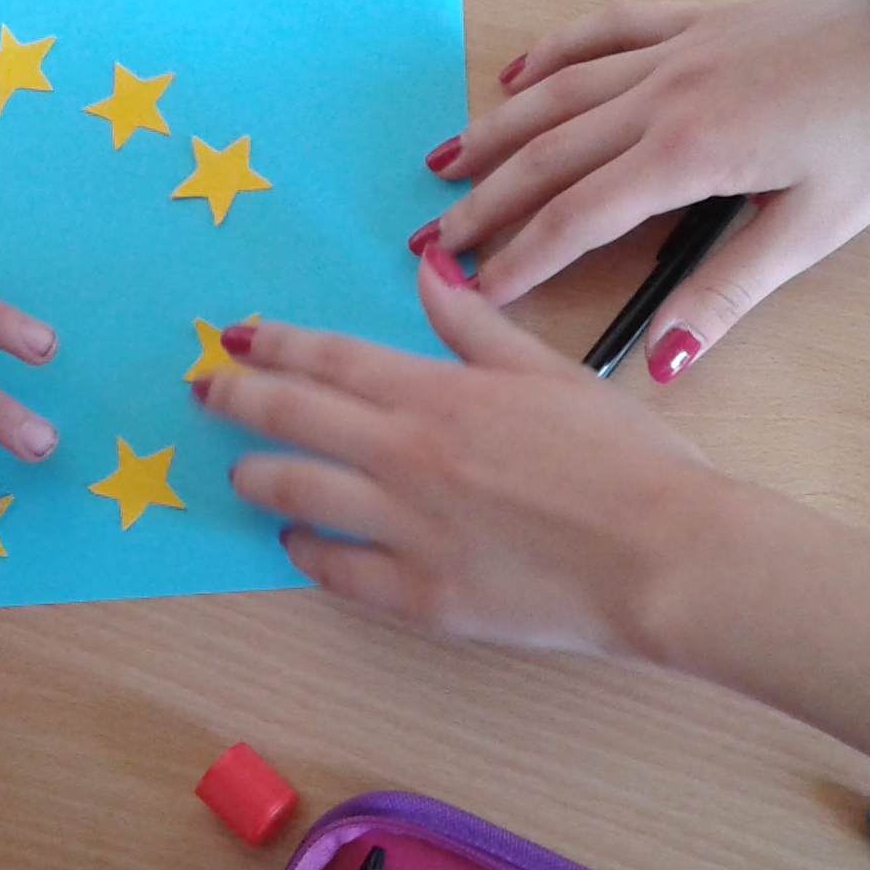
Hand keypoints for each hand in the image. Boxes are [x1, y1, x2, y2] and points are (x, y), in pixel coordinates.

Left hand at [193, 251, 726, 655]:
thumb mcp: (551, 372)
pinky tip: (296, 546)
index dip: (274, 344)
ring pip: (296, 495)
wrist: (665, 557)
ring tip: (241, 472)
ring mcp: (405, 531)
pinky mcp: (419, 598)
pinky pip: (334, 573)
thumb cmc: (626, 461)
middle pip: (291, 418)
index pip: (330, 358)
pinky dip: (305, 554)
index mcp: (439, 394)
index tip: (235, 337)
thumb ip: (475, 326)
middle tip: (205, 392)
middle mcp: (406, 456)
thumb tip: (429, 271)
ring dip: (256, 477)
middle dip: (236, 399)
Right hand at [429, 0, 869, 379]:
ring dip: (496, 129)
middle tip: (430, 241)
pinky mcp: (699, 21)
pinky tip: (516, 74)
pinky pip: (604, 31)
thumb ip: (726, 293)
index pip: (578, 216)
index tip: (470, 291)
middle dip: (485, 201)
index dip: (518, 258)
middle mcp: (665, 94)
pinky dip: (554, 53)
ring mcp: (678, 49)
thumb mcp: (814, 230)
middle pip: (548, 153)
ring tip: (442, 166)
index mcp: (690, 154)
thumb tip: (658, 360)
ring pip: (560, 91)